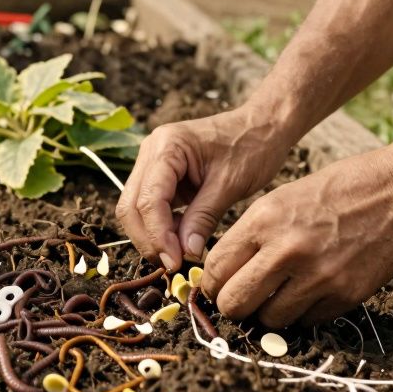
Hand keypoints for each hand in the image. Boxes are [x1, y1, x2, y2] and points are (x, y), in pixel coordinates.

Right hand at [116, 107, 290, 270]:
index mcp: (167, 147)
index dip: (158, 236)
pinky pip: (150, 206)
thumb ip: (203, 218)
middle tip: (172, 265)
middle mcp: (151, 151)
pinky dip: (160, 227)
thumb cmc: (252, 147)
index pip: (149, 200)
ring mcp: (153, 162)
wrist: (262, 127)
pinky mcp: (161, 175)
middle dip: (148, 239)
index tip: (174, 262)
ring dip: (151, 235)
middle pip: (130, 206)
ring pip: (135, 208)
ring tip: (177, 255)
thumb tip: (185, 253)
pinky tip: (180, 241)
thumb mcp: (230, 185)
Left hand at [200, 148, 392, 328]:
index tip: (217, 287)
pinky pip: (306, 322)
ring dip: (268, 314)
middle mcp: (286, 251)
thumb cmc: (338, 190)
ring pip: (268, 321)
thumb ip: (252, 235)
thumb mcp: (283, 199)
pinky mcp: (344, 295)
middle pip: (234, 304)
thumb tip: (225, 272)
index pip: (216, 269)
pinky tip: (309, 292)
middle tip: (242, 301)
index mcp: (264, 220)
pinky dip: (302, 314)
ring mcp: (317, 277)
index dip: (211, 284)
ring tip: (279, 295)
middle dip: (233, 307)